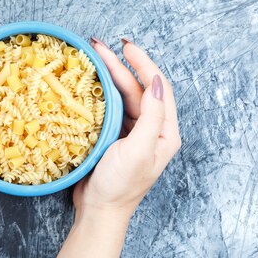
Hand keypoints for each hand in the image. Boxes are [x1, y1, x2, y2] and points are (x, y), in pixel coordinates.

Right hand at [73, 38, 180, 220]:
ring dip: (111, 76)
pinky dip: (102, 92)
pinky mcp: (116, 136)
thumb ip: (151, 116)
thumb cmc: (120, 185)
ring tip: (94, 57)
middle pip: (140, 88)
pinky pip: (112, 107)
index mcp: (166, 132)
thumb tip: (156, 82)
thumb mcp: (139, 150)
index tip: (126, 47)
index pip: (159, 87)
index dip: (144, 63)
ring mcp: (134, 132)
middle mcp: (153, 129)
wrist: (99, 211)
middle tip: (101, 46)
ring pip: (125, 95)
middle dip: (122, 65)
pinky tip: (90, 82)